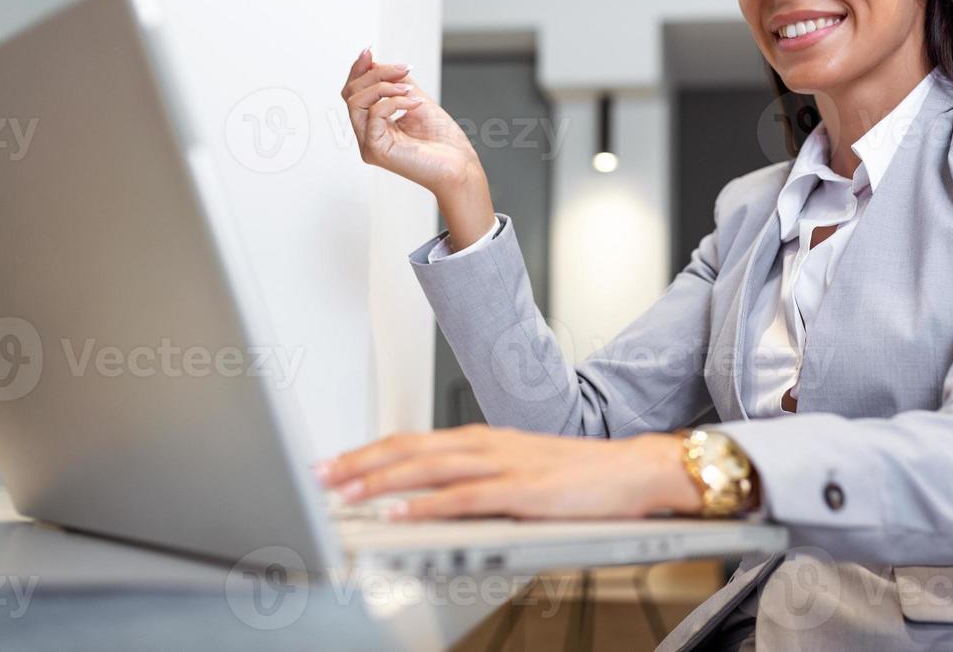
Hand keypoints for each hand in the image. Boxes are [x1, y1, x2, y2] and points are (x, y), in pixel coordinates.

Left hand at [317, 425, 702, 520]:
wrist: (632, 470)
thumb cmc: (577, 475)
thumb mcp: (514, 469)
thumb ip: (473, 478)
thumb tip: (428, 496)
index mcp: (480, 439)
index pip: (409, 441)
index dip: (365, 453)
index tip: (330, 465)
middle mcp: (485, 444)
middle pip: (408, 449)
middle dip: (358, 464)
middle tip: (319, 477)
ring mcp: (503, 465)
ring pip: (427, 468)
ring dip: (380, 481)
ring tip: (344, 493)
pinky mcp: (523, 491)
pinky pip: (465, 498)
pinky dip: (428, 505)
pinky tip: (402, 513)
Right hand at [341, 47, 479, 195]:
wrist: (459, 164)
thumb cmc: (443, 139)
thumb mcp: (415, 98)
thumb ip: (394, 82)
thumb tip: (372, 61)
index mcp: (373, 124)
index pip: (353, 92)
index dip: (358, 69)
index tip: (369, 50)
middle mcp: (366, 134)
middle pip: (351, 94)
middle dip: (376, 74)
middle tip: (404, 70)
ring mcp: (368, 144)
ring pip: (355, 102)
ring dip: (384, 86)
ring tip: (409, 89)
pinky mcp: (375, 150)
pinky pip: (374, 115)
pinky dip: (394, 102)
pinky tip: (415, 103)